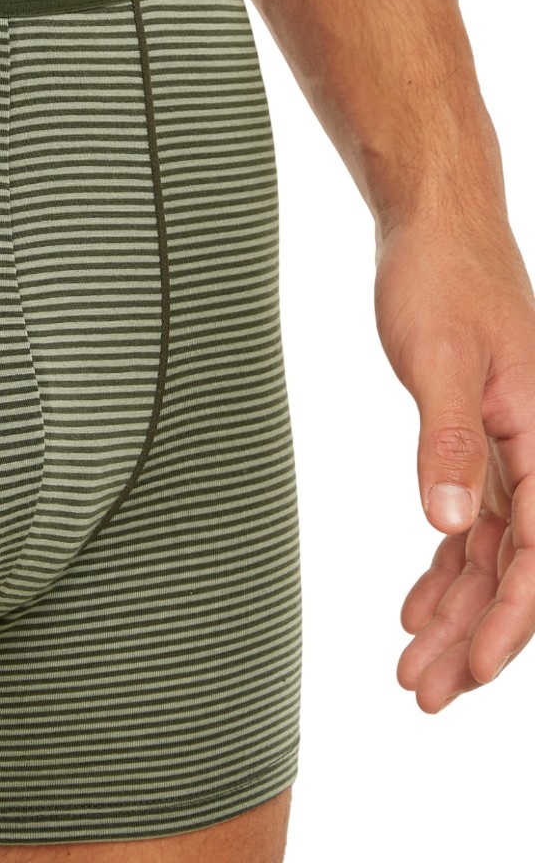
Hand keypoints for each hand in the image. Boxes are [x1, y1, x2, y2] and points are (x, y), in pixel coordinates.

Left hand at [372, 213, 534, 711]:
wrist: (436, 232)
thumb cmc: (441, 282)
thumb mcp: (440, 360)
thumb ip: (446, 442)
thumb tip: (450, 527)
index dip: (508, 621)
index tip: (471, 675)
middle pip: (515, 566)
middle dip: (472, 635)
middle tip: (421, 694)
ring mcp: (514, 448)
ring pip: (491, 552)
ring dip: (453, 611)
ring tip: (410, 664)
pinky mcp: (482, 440)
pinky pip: (473, 520)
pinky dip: (445, 565)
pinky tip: (415, 602)